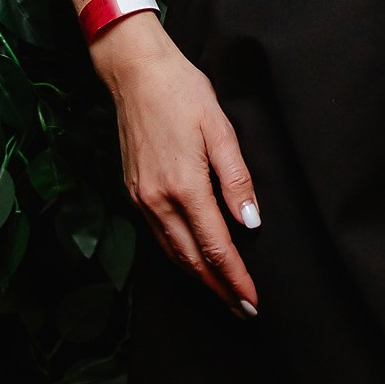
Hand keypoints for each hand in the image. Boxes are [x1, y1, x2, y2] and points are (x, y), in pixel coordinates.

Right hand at [93, 18, 260, 315]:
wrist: (135, 73)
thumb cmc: (182, 92)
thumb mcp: (220, 129)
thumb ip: (236, 178)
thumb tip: (250, 222)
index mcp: (183, 186)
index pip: (215, 246)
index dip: (235, 278)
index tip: (251, 301)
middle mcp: (157, 200)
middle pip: (191, 260)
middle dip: (218, 289)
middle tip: (242, 310)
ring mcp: (140, 198)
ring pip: (172, 253)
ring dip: (198, 277)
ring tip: (222, 294)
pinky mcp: (133, 191)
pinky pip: (159, 236)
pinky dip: (178, 255)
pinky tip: (192, 259)